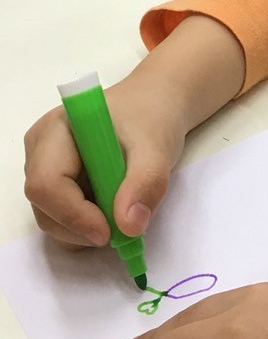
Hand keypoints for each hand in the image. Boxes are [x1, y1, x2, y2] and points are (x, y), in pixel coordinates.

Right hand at [24, 15, 244, 248]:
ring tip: (124, 210)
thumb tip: (129, 227)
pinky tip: (114, 208)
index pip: (46, 183)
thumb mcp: (158, 146)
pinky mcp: (56, 186)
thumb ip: (146, 183)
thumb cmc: (152, 117)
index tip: (110, 232)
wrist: (155, 106)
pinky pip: (63, 219)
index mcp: (55, 130)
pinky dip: (88, 226)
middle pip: (44, 206)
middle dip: (82, 227)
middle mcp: (40, 151)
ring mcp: (44, 170)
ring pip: (52, 219)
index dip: (73, 214)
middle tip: (125, 226)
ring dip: (87, 230)